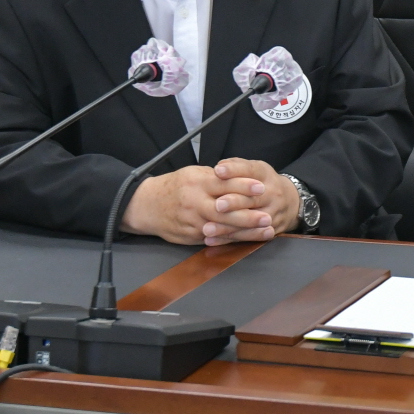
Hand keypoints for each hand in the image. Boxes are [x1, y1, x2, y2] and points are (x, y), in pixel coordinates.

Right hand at [120, 164, 271, 245]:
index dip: (243, 185)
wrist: (145, 205)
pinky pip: (213, 239)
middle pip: (224, 209)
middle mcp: (194, 202)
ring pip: (222, 227)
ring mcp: (192, 221)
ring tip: (265, 230)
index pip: (224, 183)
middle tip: (267, 216)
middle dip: (248, 214)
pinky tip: (248, 239)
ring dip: (245, 231)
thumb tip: (242, 177)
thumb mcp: (193, 173)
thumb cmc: (174, 186)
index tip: (261, 187)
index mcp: (197, 182)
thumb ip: (215, 177)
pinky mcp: (190, 236)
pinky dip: (231, 240)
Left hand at [210, 158, 299, 242]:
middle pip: (252, 198)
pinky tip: (212, 240)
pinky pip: (248, 237)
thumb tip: (219, 167)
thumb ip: (237, 166)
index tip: (218, 171)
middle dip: (234, 202)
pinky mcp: (270, 230)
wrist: (292, 202)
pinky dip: (229, 239)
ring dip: (227, 227)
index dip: (234, 170)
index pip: (251, 170)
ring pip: (250, 222)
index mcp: (265, 175)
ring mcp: (272, 213)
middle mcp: (272, 194)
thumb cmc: (263, 183)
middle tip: (217, 205)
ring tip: (207, 228)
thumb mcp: (255, 170)